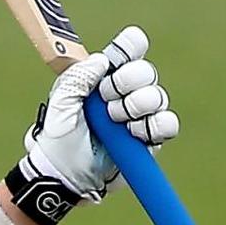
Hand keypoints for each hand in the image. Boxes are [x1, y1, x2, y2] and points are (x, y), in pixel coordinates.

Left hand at [25, 26, 179, 199]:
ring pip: (157, 96)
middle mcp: (124, 94)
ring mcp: (139, 116)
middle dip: (126, 83)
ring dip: (136, 106)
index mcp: (102, 79)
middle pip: (145, 71)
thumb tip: (101, 60)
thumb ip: (77, 78)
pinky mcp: (149, 139)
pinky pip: (168, 124)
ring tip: (114, 121)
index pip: (127, 52)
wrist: (64, 177)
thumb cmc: (58, 141)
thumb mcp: (59, 106)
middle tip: (106, 100)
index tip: (122, 54)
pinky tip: (134, 133)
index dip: (129, 47)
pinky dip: (155, 126)